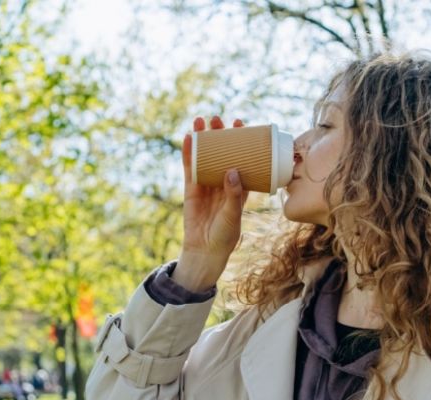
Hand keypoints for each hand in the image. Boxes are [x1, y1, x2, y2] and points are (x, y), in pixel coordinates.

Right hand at [178, 116, 249, 277]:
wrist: (205, 250)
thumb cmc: (225, 235)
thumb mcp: (233, 214)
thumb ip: (234, 195)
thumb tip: (232, 171)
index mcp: (239, 186)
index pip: (242, 159)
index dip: (242, 142)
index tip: (241, 125)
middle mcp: (223, 181)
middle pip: (222, 153)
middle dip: (220, 135)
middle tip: (218, 119)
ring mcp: (206, 183)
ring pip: (204, 156)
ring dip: (203, 139)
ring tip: (201, 121)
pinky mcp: (191, 189)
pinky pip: (190, 167)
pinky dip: (188, 153)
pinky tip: (188, 138)